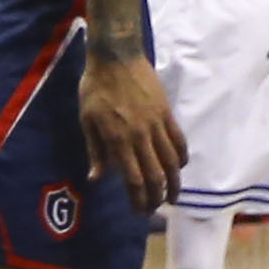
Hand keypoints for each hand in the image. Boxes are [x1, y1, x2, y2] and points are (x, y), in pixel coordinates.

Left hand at [80, 51, 184, 213]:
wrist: (116, 55)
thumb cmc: (96, 87)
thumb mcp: (87, 119)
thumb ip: (95, 151)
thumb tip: (96, 178)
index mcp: (118, 141)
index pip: (133, 180)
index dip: (139, 201)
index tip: (139, 212)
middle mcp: (140, 137)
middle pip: (155, 176)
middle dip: (156, 198)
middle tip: (155, 209)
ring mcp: (156, 125)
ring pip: (171, 163)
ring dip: (174, 183)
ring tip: (173, 197)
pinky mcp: (167, 113)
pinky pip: (179, 141)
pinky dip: (181, 158)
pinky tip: (179, 167)